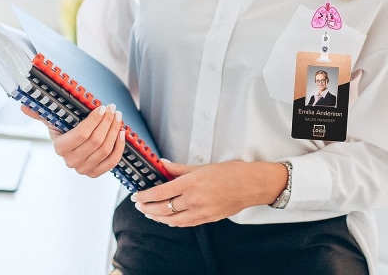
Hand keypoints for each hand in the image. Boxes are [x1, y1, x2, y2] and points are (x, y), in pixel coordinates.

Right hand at [21, 103, 125, 177]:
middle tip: (113, 108)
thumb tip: (23, 107)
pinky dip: (119, 147)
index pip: (81, 134)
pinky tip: (122, 133)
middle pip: (96, 141)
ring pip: (105, 149)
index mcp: (60, 147)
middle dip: (107, 122)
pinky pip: (112, 162)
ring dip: (114, 131)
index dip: (94, 120)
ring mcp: (84, 169)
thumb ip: (40, 112)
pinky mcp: (96, 172)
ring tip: (118, 117)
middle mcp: (71, 161)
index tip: (102, 107)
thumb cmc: (65, 127)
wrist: (73, 141)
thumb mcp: (53, 118)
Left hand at [131, 160, 287, 226]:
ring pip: (172, 220)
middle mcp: (193, 200)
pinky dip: (172, 222)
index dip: (145, 196)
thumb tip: (162, 164)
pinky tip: (167, 218)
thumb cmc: (230, 172)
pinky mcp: (207, 219)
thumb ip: (179, 168)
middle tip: (139, 205)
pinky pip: (185, 224)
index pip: (160, 192)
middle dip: (147, 208)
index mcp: (191, 183)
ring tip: (149, 212)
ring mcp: (200, 212)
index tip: (137, 195)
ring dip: (157, 217)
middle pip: (163, 209)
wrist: (250, 185)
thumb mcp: (202, 166)